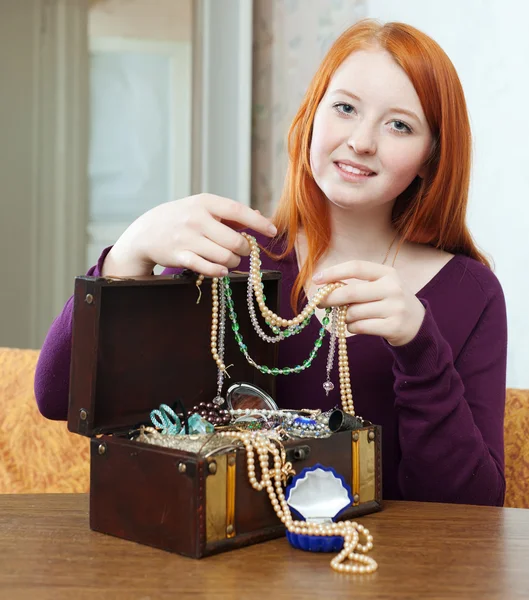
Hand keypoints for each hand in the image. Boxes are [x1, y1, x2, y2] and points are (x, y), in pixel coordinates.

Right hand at [102, 194, 276, 276]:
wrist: (146, 232)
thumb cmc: (181, 218)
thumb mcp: (202, 208)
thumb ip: (229, 213)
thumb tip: (259, 215)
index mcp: (205, 202)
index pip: (238, 210)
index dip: (258, 222)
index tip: (273, 231)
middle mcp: (196, 218)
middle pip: (235, 240)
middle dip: (244, 249)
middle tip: (242, 250)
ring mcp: (187, 238)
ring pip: (224, 257)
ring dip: (233, 262)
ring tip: (230, 259)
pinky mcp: (179, 256)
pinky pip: (207, 268)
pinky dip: (219, 271)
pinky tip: (222, 270)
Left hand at [313, 261, 425, 346]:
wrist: (417, 324)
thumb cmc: (389, 302)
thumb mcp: (380, 287)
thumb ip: (357, 286)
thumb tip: (325, 289)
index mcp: (387, 273)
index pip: (356, 267)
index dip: (334, 272)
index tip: (316, 279)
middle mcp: (393, 288)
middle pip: (351, 293)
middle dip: (330, 298)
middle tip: (319, 303)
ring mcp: (394, 308)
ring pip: (353, 313)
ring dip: (344, 317)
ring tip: (349, 317)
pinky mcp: (393, 326)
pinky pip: (359, 327)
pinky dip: (351, 327)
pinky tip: (355, 326)